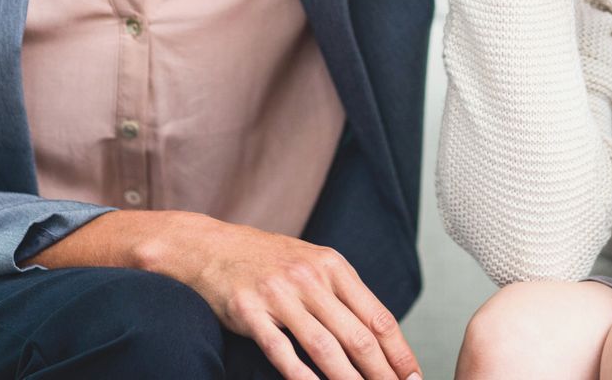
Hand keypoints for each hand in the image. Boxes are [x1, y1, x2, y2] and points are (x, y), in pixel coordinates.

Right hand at [167, 217, 421, 379]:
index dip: (400, 354)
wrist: (211, 246)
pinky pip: (282, 352)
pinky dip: (302, 377)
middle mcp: (308, 276)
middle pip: (357, 336)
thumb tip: (382, 336)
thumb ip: (343, 293)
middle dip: (383, 376)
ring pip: (325, 348)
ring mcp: (278, 293)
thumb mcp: (311, 262)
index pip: (377, 316)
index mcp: (331, 264)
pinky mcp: (250, 310)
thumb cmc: (267, 259)